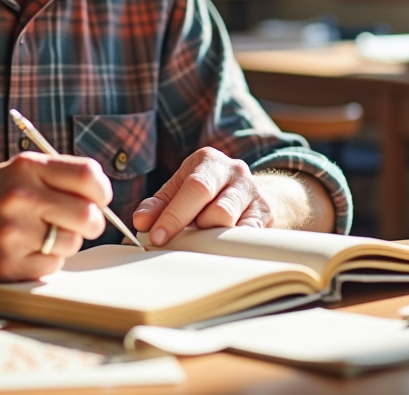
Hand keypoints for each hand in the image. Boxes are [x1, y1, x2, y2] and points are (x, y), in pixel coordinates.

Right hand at [0, 153, 110, 280]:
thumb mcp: (21, 172)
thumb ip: (60, 177)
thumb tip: (103, 199)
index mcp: (28, 168)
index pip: (88, 176)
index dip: (102, 191)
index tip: (99, 199)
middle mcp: (20, 196)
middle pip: (88, 215)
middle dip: (92, 223)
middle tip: (83, 224)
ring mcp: (13, 231)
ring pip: (72, 243)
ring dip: (66, 242)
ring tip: (44, 235)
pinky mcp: (8, 263)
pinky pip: (53, 266)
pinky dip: (48, 261)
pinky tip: (28, 250)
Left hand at [132, 147, 273, 245]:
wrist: (243, 192)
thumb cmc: (203, 193)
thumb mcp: (178, 192)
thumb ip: (158, 206)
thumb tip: (141, 221)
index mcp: (209, 161)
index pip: (194, 188)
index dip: (175, 215)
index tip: (158, 237)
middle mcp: (236, 172)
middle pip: (218, 209)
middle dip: (195, 230)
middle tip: (179, 243)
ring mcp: (255, 193)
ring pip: (234, 226)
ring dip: (213, 237)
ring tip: (203, 237)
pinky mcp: (267, 215)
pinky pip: (249, 238)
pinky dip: (231, 247)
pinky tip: (220, 247)